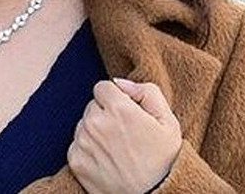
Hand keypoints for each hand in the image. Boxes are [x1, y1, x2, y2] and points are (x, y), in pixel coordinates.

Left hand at [68, 79, 181, 193]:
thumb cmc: (164, 161)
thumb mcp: (168, 121)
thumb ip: (146, 92)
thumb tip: (119, 83)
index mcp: (119, 109)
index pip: (103, 87)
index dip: (116, 99)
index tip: (127, 114)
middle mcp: (97, 123)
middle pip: (92, 105)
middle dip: (105, 114)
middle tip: (124, 134)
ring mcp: (83, 143)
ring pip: (83, 124)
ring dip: (95, 131)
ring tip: (117, 149)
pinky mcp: (75, 161)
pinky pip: (76, 144)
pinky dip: (88, 150)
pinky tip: (106, 160)